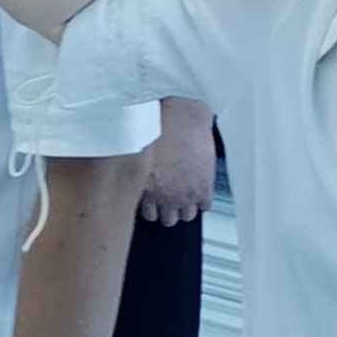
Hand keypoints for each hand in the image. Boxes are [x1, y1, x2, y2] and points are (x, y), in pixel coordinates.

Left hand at [141, 99, 220, 225]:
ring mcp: (187, 195)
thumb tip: (130, 178)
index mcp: (146, 188)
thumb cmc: (156, 127)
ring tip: (186, 193)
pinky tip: (200, 187)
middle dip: (168, 209)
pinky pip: (206, 207)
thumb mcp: (138, 153)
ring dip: (186, 206)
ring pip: (187, 216)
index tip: (155, 200)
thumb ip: (137, 172)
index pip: (148, 214)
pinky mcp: (205, 189)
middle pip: (167, 220)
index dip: (152, 206)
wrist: (183, 116)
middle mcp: (165, 196)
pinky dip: (203, 199)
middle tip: (171, 197)